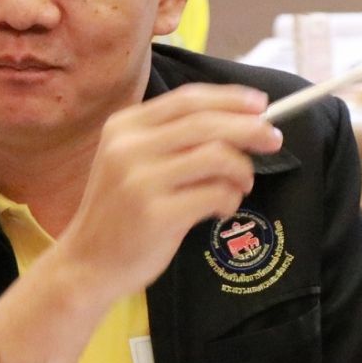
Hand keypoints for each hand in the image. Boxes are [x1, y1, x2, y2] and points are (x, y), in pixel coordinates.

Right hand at [49, 83, 282, 303]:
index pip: (187, 99)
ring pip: (216, 156)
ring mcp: (141, 180)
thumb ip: (173, 139)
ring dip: (242, 169)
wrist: (87, 263)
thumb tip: (242, 121)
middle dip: (249, 128)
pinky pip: (214, 193)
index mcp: (125, 126)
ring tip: (242, 184)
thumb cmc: (121, 211)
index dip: (230, 99)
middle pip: (206, 123)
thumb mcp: (132, 161)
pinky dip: (229, 198)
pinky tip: (222, 208)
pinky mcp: (157, 214)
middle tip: (274, 139)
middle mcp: (129, 147)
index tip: (261, 105)